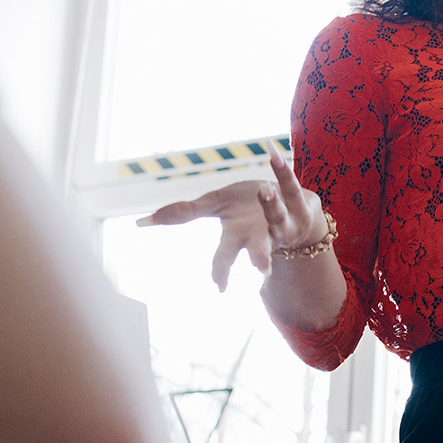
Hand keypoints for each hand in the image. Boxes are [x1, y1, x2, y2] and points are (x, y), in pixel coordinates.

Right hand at [137, 146, 328, 290]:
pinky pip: (290, 184)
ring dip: (271, 205)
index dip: (222, 270)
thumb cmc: (248, 211)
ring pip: (279, 216)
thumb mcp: (216, 208)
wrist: (291, 206)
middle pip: (260, 247)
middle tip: (263, 268)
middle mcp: (263, 234)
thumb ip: (184, 213)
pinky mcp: (298, 201)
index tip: (220, 286)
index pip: (226, 256)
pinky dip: (282, 171)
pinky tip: (273, 155)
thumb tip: (143, 221)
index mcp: (239, 238)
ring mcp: (283, 219)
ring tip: (264, 191)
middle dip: (260, 256)